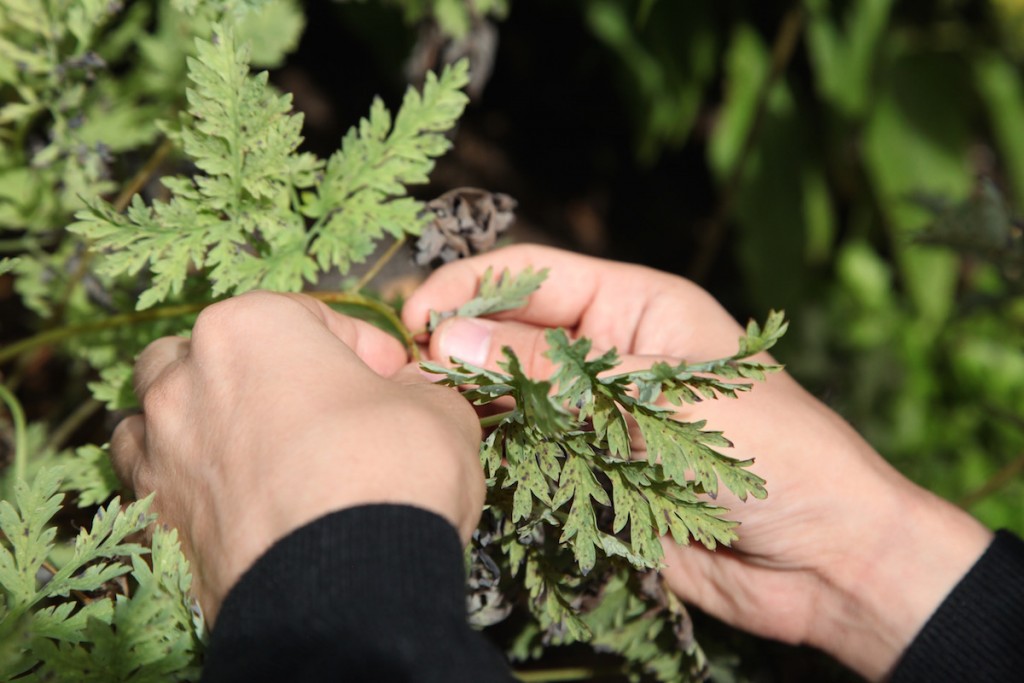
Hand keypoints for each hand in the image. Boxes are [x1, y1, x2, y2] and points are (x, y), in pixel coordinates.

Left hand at [111, 291, 484, 624]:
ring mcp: (160, 449)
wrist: (348, 583)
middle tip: (318, 404)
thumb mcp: (437, 408)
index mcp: (251, 327)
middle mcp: (187, 378)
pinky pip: (155, 483)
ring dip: (204, 419)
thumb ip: (415, 388)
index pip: (308, 316)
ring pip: (163, 412)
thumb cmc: (390, 472)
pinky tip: (230, 498)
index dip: (360, 346)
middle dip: (262, 371)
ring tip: (258, 449)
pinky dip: (186, 481)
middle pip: (215, 352)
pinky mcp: (153, 520)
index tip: (391, 375)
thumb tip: (406, 395)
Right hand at [403, 244, 992, 679]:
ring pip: (511, 390)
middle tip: (406, 372)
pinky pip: (528, 448)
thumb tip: (452, 336)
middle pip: (513, 328)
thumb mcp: (661, 395)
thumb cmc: (772, 453)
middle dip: (459, 342)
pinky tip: (463, 452)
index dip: (469, 286)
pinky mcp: (592, 469)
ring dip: (470, 398)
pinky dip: (494, 447)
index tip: (414, 318)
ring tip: (424, 413)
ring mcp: (596, 412)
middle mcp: (609, 351)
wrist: (824, 557)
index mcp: (636, 306)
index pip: (534, 272)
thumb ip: (556, 367)